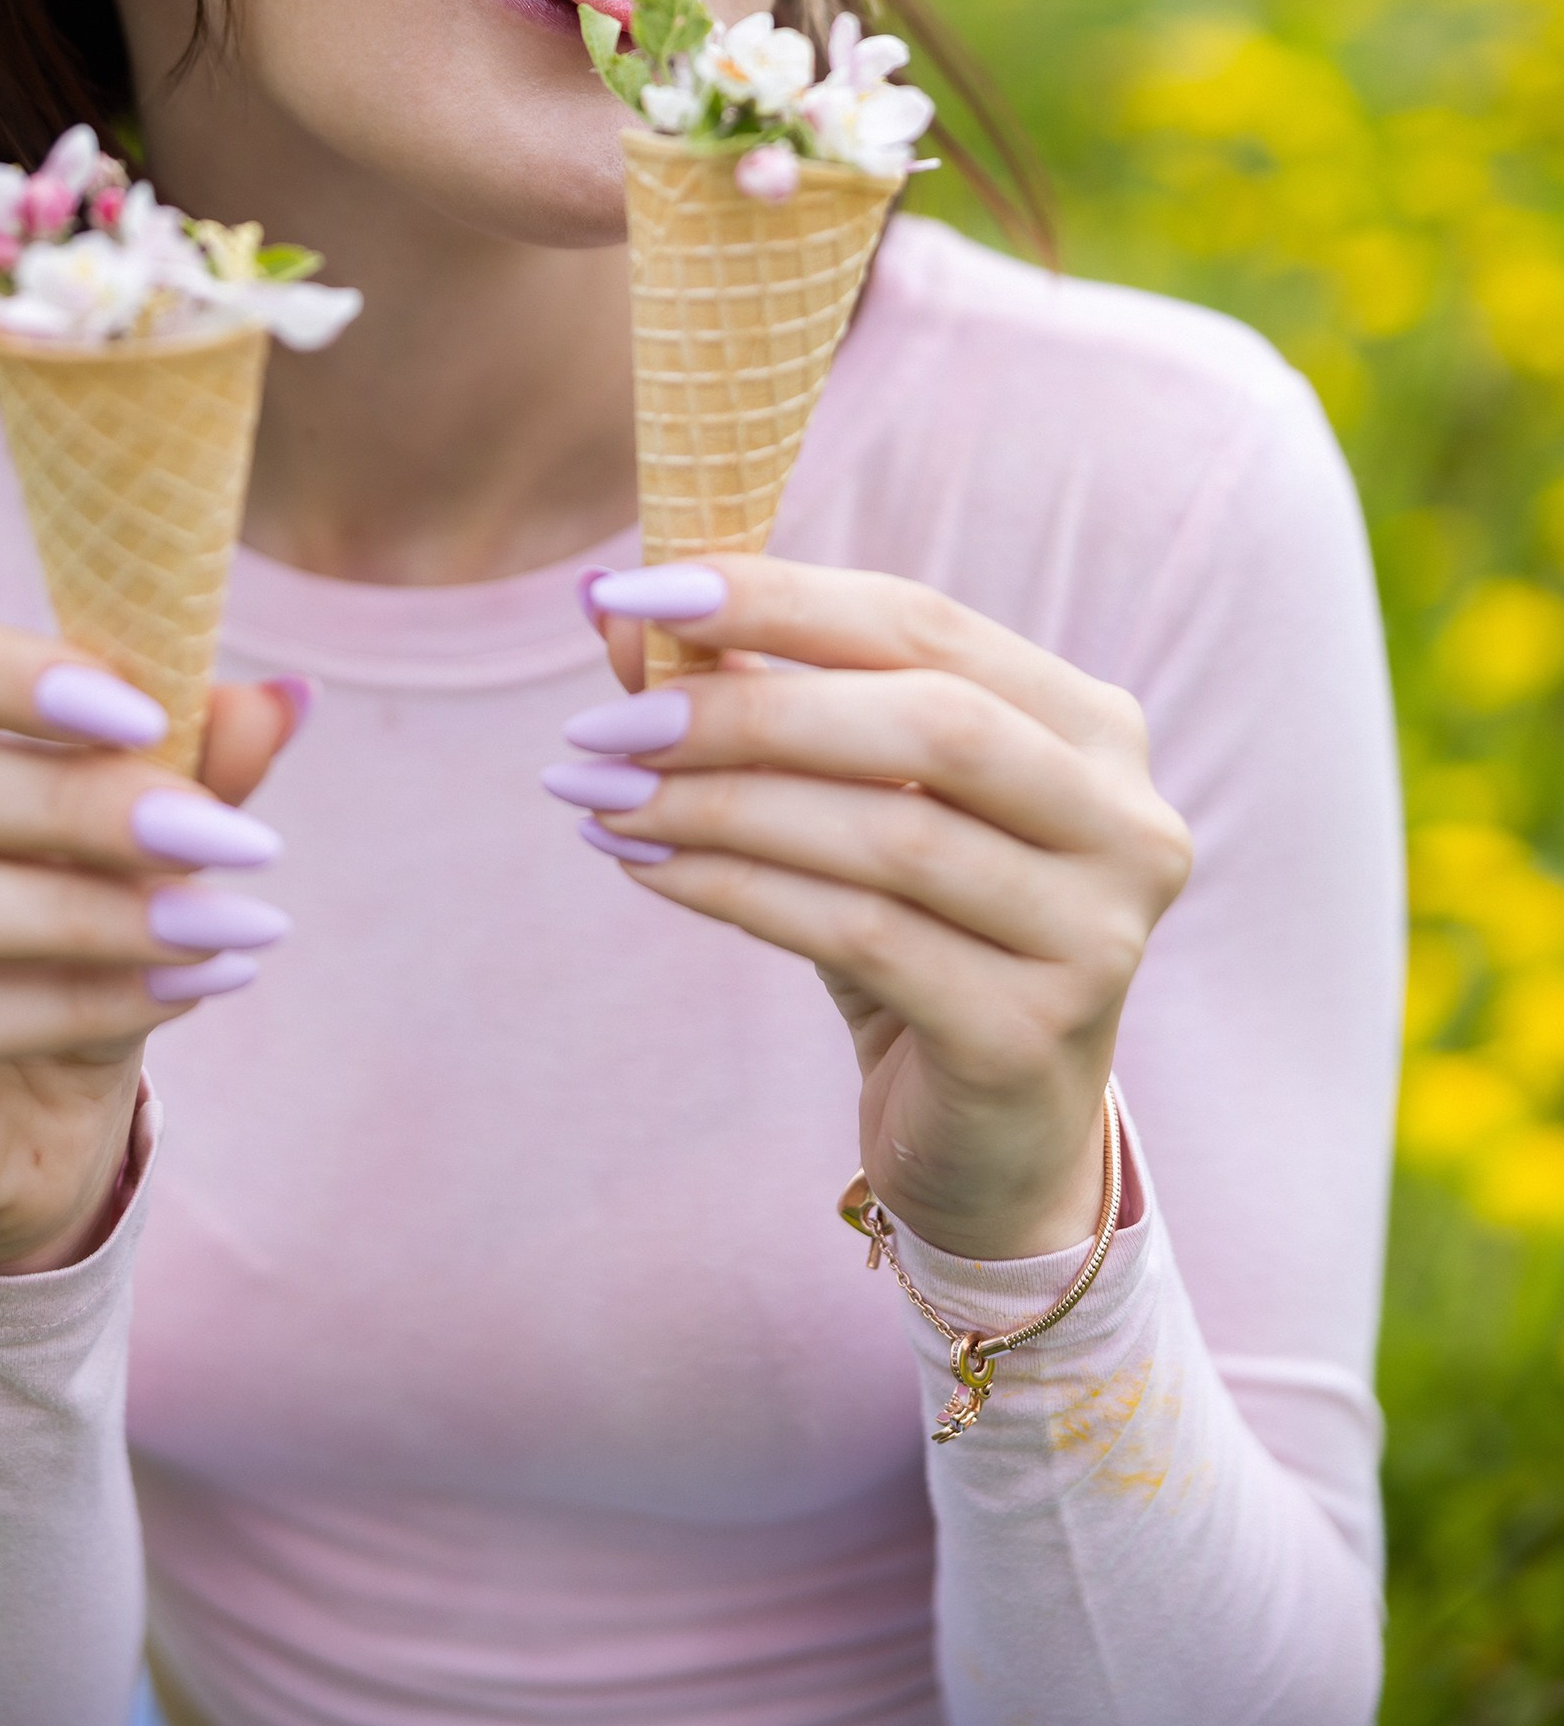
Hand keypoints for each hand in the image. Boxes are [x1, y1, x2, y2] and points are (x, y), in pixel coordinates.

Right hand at [0, 613, 300, 1273]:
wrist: (20, 1115)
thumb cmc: (68, 927)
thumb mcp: (142, 838)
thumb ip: (194, 764)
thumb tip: (284, 699)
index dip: (15, 675)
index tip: (150, 716)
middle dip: (87, 809)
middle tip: (233, 842)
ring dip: (92, 915)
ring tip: (226, 928)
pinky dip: (68, 1004)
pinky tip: (177, 994)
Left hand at [553, 559, 1190, 1260]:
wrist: (991, 1137)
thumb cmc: (914, 930)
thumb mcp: (843, 799)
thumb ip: (751, 691)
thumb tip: (619, 607)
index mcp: (1090, 726)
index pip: (925, 623)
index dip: (777, 597)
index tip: (636, 588)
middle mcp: (1123, 819)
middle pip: (929, 722)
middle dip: (747, 711)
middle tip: (606, 724)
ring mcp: (1095, 935)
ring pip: (890, 837)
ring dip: (721, 806)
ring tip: (602, 795)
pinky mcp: (1030, 1035)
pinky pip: (862, 937)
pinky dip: (739, 891)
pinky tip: (650, 869)